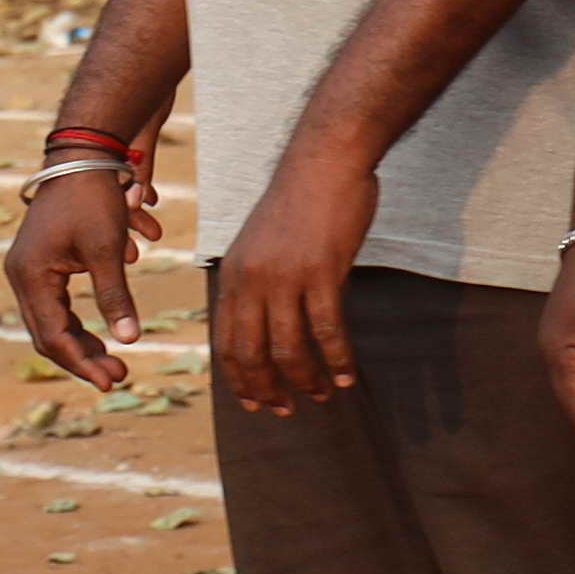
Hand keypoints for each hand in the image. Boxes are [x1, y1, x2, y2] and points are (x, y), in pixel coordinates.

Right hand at [5, 162, 143, 394]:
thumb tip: (129, 341)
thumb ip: (115, 298)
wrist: (79, 157)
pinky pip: (53, 305)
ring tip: (113, 361)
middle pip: (47, 334)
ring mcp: (27, 270)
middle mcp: (21, 276)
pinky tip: (98, 335)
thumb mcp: (107, 251)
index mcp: (31, 276)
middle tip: (118, 376)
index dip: (83, 362)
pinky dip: (75, 323)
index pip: (53, 335)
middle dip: (82, 358)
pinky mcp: (38, 263)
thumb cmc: (93, 199)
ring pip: (49, 322)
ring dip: (80, 343)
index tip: (113, 381)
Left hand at [210, 148, 376, 416]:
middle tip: (285, 411)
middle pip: (250, 353)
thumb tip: (266, 322)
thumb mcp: (260, 245)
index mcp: (231, 276)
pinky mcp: (320, 272)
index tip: (254, 402)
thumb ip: (258, 283)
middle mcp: (250, 280)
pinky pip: (326, 330)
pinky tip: (348, 376)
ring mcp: (284, 277)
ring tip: (323, 396)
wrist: (323, 163)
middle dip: (265, 389)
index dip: (239, 378)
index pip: (226, 341)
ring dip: (305, 379)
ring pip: (288, 348)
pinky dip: (337, 359)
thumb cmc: (298, 203)